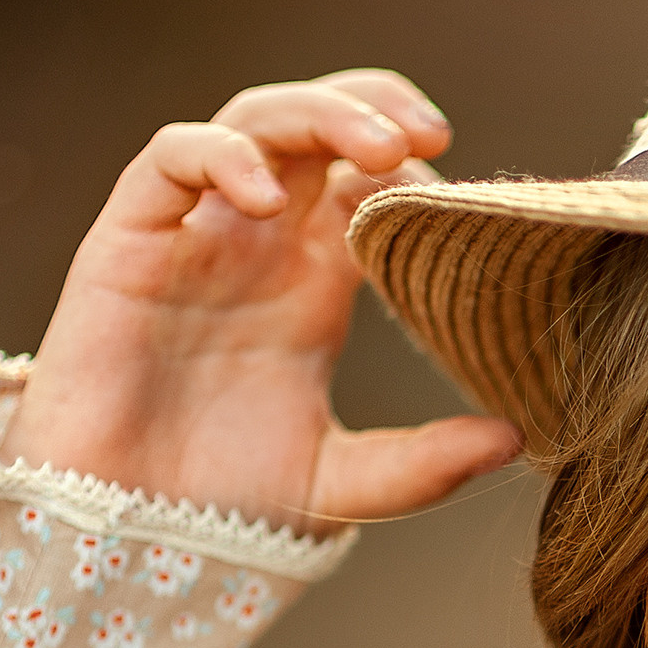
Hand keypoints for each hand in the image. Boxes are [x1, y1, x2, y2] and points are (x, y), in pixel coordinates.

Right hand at [1, 69, 520, 536]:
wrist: (134, 536)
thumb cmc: (229, 504)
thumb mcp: (348, 486)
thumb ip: (427, 465)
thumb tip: (518, 439)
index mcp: (313, 284)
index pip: (367, 188)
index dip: (415, 178)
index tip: (466, 205)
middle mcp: (258, 246)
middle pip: (316, 132)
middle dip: (375, 111)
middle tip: (435, 134)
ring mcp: (196, 237)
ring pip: (252, 123)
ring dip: (316, 113)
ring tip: (379, 146)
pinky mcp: (129, 243)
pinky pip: (170, 161)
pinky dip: (219, 155)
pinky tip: (264, 195)